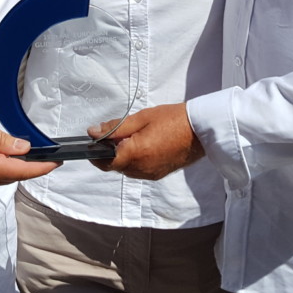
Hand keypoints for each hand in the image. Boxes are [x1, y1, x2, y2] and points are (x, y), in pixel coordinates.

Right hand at [0, 115, 60, 192]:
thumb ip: (3, 140)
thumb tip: (24, 148)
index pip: (21, 171)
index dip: (41, 168)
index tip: (56, 162)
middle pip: (15, 176)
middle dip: (31, 166)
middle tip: (46, 154)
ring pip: (4, 178)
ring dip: (16, 167)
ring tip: (26, 153)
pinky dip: (3, 169)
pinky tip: (5, 158)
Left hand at [89, 103, 203, 179]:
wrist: (200, 130)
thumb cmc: (173, 119)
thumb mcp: (141, 118)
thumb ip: (115, 127)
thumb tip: (92, 132)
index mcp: (136, 154)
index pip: (105, 161)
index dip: (95, 153)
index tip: (91, 142)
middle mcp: (141, 169)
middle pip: (115, 166)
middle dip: (108, 153)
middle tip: (110, 134)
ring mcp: (150, 174)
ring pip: (126, 169)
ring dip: (121, 157)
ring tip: (128, 137)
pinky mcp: (158, 174)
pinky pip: (138, 170)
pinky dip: (133, 160)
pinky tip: (140, 145)